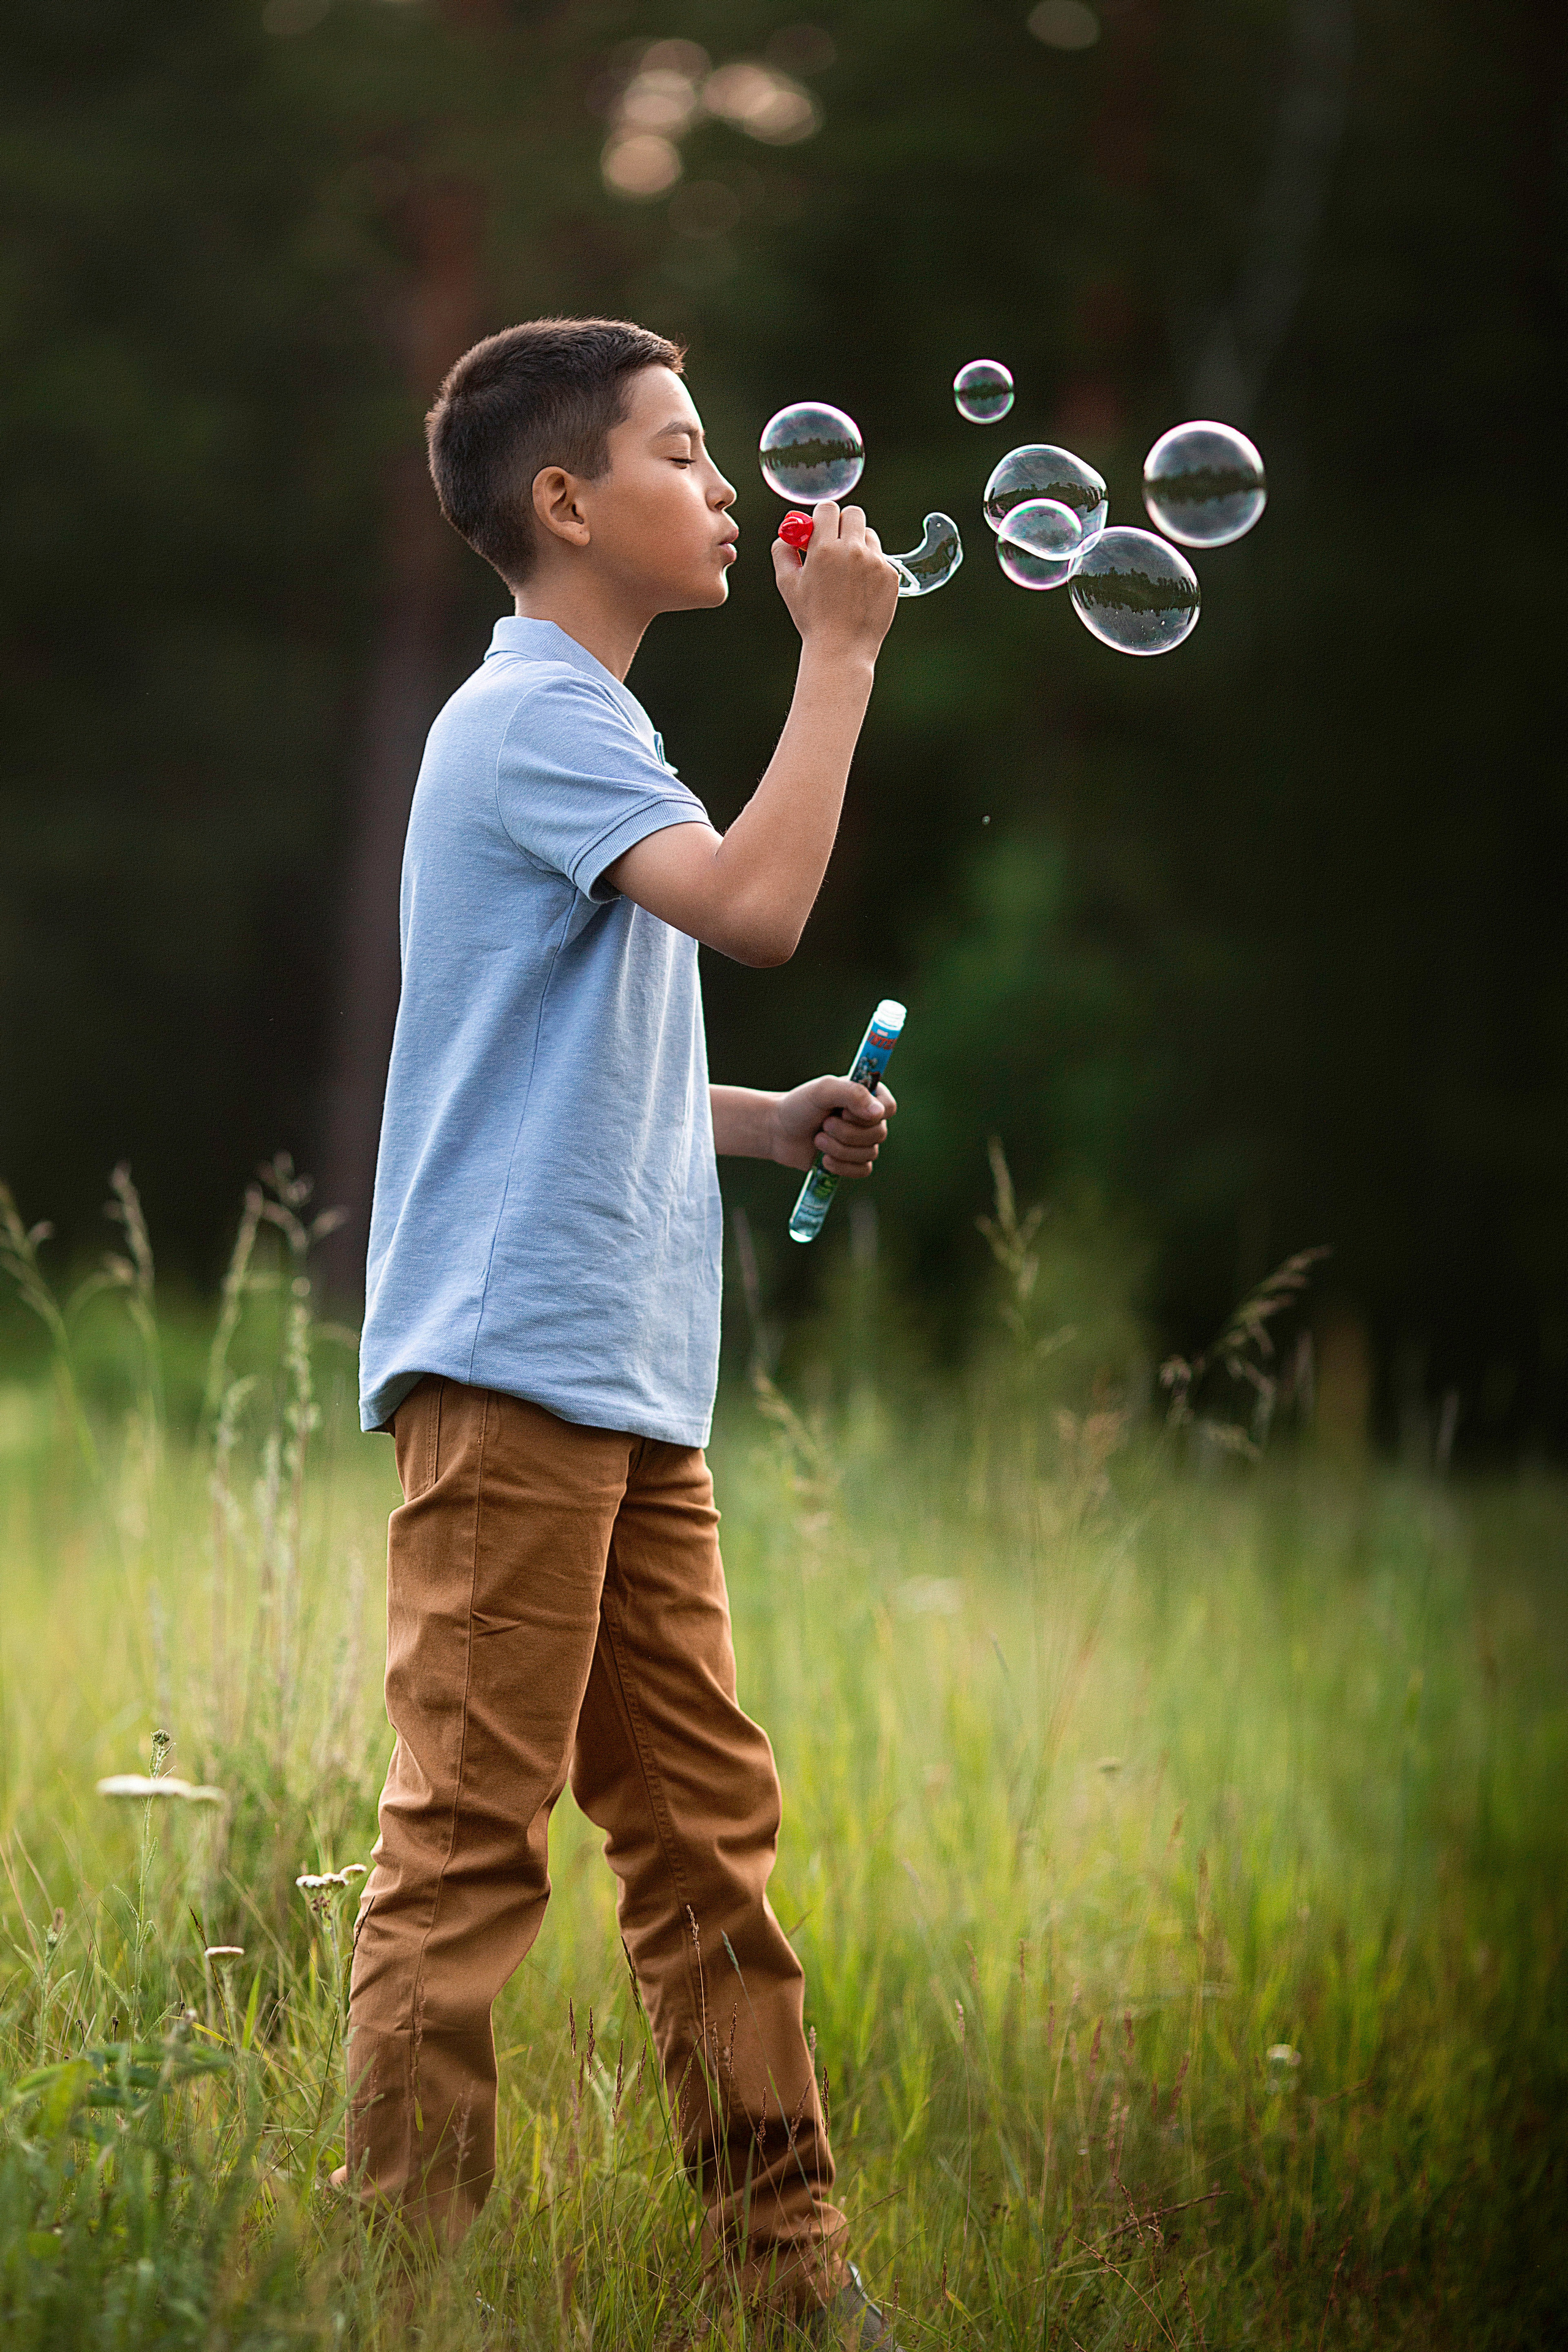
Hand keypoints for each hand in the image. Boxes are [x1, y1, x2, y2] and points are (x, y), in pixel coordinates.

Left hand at [769, 1075, 896, 1175]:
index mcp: (867, 1096)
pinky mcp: (852, 1161)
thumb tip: (879, 1114)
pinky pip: (863, 1170)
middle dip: (846, 1133)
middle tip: (824, 1124)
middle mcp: (868, 1118)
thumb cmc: (799, 1105)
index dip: (869, 1114)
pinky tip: (824, 1159)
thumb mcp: (824, 1090)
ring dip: (839, 1148)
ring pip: (870, 1153)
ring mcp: (861, 1141)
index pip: (889, 1108)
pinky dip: (842, 1166)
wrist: (777, 1131)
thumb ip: (852, 1093)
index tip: (844, 1111)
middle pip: (879, 1134)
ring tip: (818, 1139)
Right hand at [771, 500, 899, 660]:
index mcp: (824, 549)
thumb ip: (782, 552)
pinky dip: (871, 567)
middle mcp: (852, 550)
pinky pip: (881, 558)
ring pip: (869, 535)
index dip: (822, 518)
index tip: (819, 530)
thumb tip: (786, 535)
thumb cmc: (813, 618)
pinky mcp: (891, 575)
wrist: (842, 648)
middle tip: (836, 543)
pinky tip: (861, 588)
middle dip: (843, 524)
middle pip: (853, 513)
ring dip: (858, 544)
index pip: (827, 509)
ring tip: (848, 572)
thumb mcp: (788, 585)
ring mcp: (875, 562)